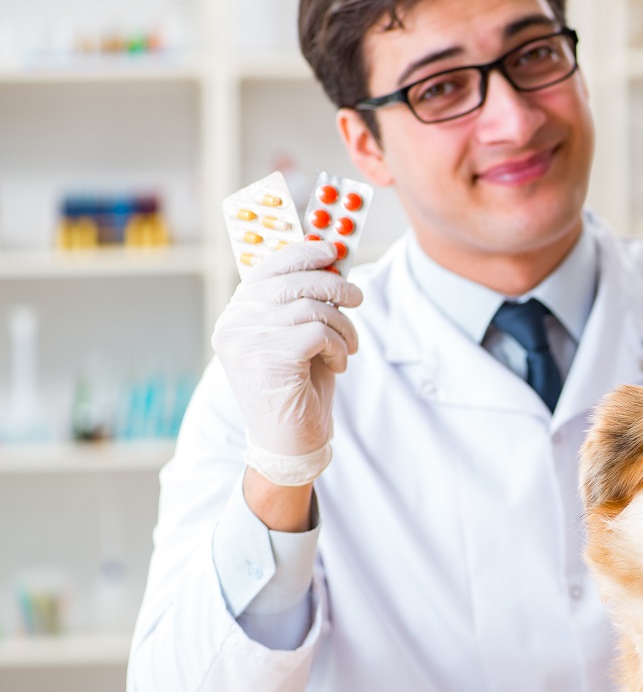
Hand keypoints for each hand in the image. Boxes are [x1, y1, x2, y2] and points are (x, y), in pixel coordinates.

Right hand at [210, 241, 361, 484]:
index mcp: (237, 315)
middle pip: (295, 282)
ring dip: (343, 326)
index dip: (303, 254)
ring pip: (313, 307)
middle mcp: (235, 324)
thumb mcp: (299, 337)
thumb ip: (306, 302)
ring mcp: (248, 341)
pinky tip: (338, 365)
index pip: (268, 268)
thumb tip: (333, 261)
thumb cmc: (297, 387)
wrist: (289, 442)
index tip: (333, 249)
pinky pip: (319, 332)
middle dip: (336, 286)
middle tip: (358, 298)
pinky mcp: (269, 358)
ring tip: (349, 346)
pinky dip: (339, 346)